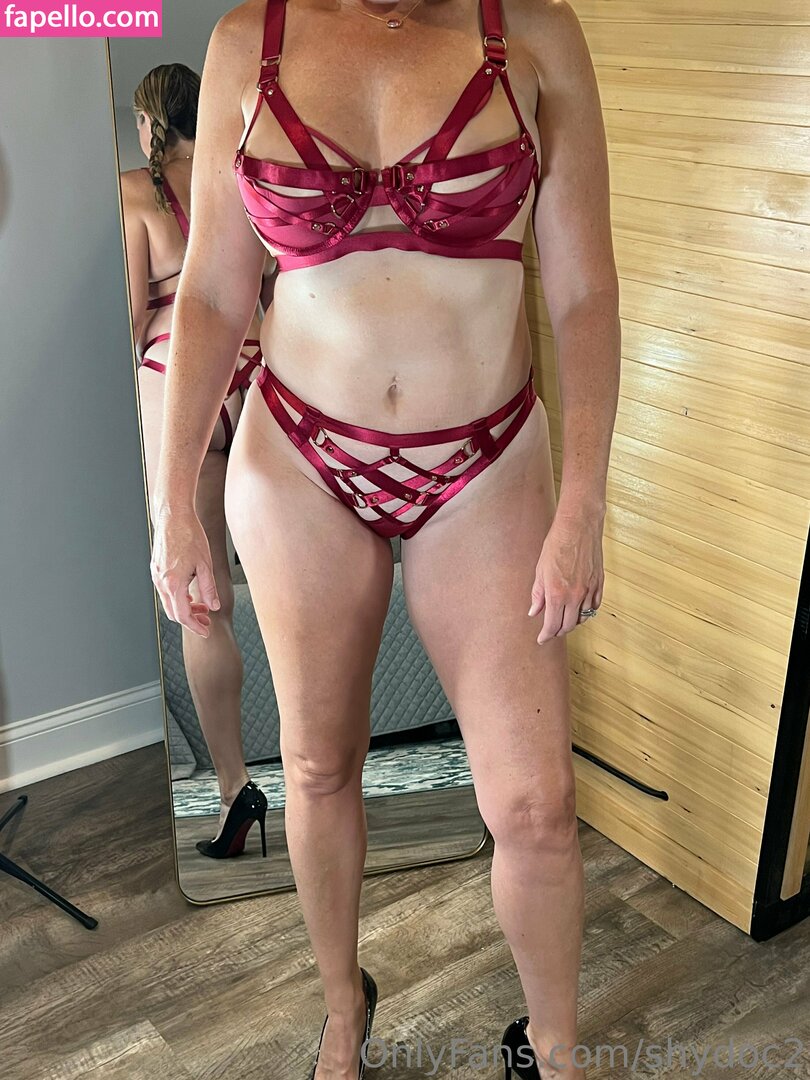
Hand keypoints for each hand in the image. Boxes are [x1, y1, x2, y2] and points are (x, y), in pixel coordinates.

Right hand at [150, 506, 219, 636]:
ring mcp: (156, 575)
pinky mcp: (156, 568)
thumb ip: (209, 588)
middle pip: (173, 612)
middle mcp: (161, 581)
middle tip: (206, 620)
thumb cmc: (190, 535)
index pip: (182, 615)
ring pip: (168, 602)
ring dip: (184, 608)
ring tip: (202, 607)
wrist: (174, 515)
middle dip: (190, 620)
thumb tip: (213, 606)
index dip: (195, 626)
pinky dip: (177, 597)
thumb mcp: (205, 564)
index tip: (205, 631)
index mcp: (173, 583)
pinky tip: (190, 593)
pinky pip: (165, 591)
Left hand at [528, 506, 604, 643]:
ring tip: (565, 619)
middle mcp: (574, 596)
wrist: (578, 527)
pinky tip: (580, 609)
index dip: (546, 635)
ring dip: (573, 622)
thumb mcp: (540, 570)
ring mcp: (589, 590)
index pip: (551, 624)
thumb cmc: (556, 545)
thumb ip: (537, 594)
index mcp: (556, 593)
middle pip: (568, 626)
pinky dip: (587, 611)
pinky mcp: (599, 583)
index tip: (542, 639)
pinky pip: (594, 606)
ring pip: (582, 617)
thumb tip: (534, 612)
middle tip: (552, 631)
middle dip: (558, 631)